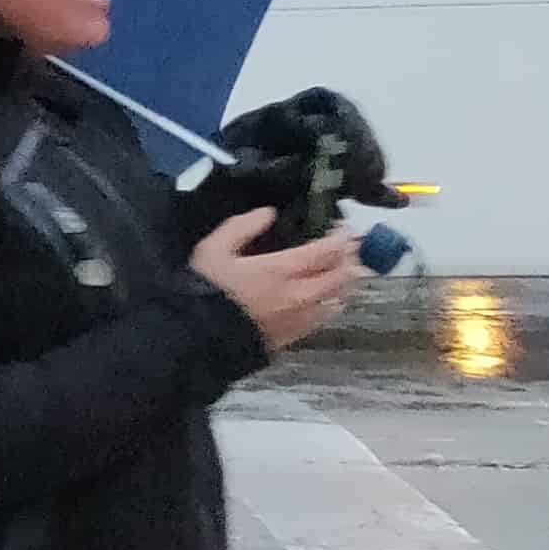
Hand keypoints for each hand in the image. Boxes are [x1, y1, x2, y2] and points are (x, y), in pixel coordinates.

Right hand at [189, 206, 364, 350]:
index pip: (325, 252)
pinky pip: (324, 318)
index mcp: (280, 270)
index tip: (346, 230)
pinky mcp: (295, 336)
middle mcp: (299, 295)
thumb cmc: (204, 290)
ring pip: (338, 299)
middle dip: (351, 260)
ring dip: (346, 283)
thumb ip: (241, 227)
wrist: (196, 337)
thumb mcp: (212, 250)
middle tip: (352, 249)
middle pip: (340, 276)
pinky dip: (332, 304)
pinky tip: (327, 299)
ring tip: (345, 272)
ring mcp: (300, 318)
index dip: (341, 239)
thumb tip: (267, 213)